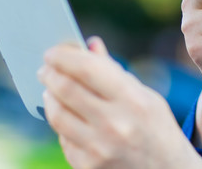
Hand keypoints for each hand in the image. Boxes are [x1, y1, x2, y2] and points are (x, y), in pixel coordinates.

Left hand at [38, 38, 201, 168]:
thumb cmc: (157, 129)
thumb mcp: (146, 96)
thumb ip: (114, 71)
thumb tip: (88, 45)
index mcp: (133, 100)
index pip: (88, 69)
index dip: (64, 57)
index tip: (52, 52)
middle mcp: (115, 125)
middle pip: (66, 89)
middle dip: (50, 74)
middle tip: (45, 68)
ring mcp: (99, 149)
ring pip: (57, 114)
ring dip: (49, 97)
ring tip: (50, 89)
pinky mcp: (87, 167)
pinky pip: (62, 138)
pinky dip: (60, 123)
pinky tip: (65, 115)